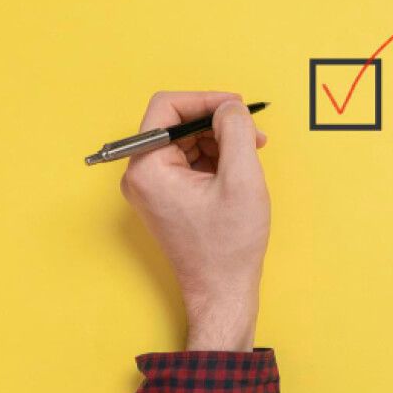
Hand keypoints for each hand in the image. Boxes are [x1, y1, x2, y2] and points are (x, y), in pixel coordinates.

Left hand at [119, 91, 269, 351]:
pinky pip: (188, 161)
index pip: (166, 107)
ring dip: (219, 141)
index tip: (237, 108)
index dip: (205, 100)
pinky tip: (238, 171)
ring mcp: (151, 188)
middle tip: (252, 135)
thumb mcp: (241, 179)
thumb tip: (229, 106)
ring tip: (250, 155)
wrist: (222, 292)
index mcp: (147, 168)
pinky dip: (214, 159)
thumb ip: (235, 130)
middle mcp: (140, 175)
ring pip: (185, 141)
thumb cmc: (228, 246)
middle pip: (176, 124)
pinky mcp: (165, 197)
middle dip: (217, 123)